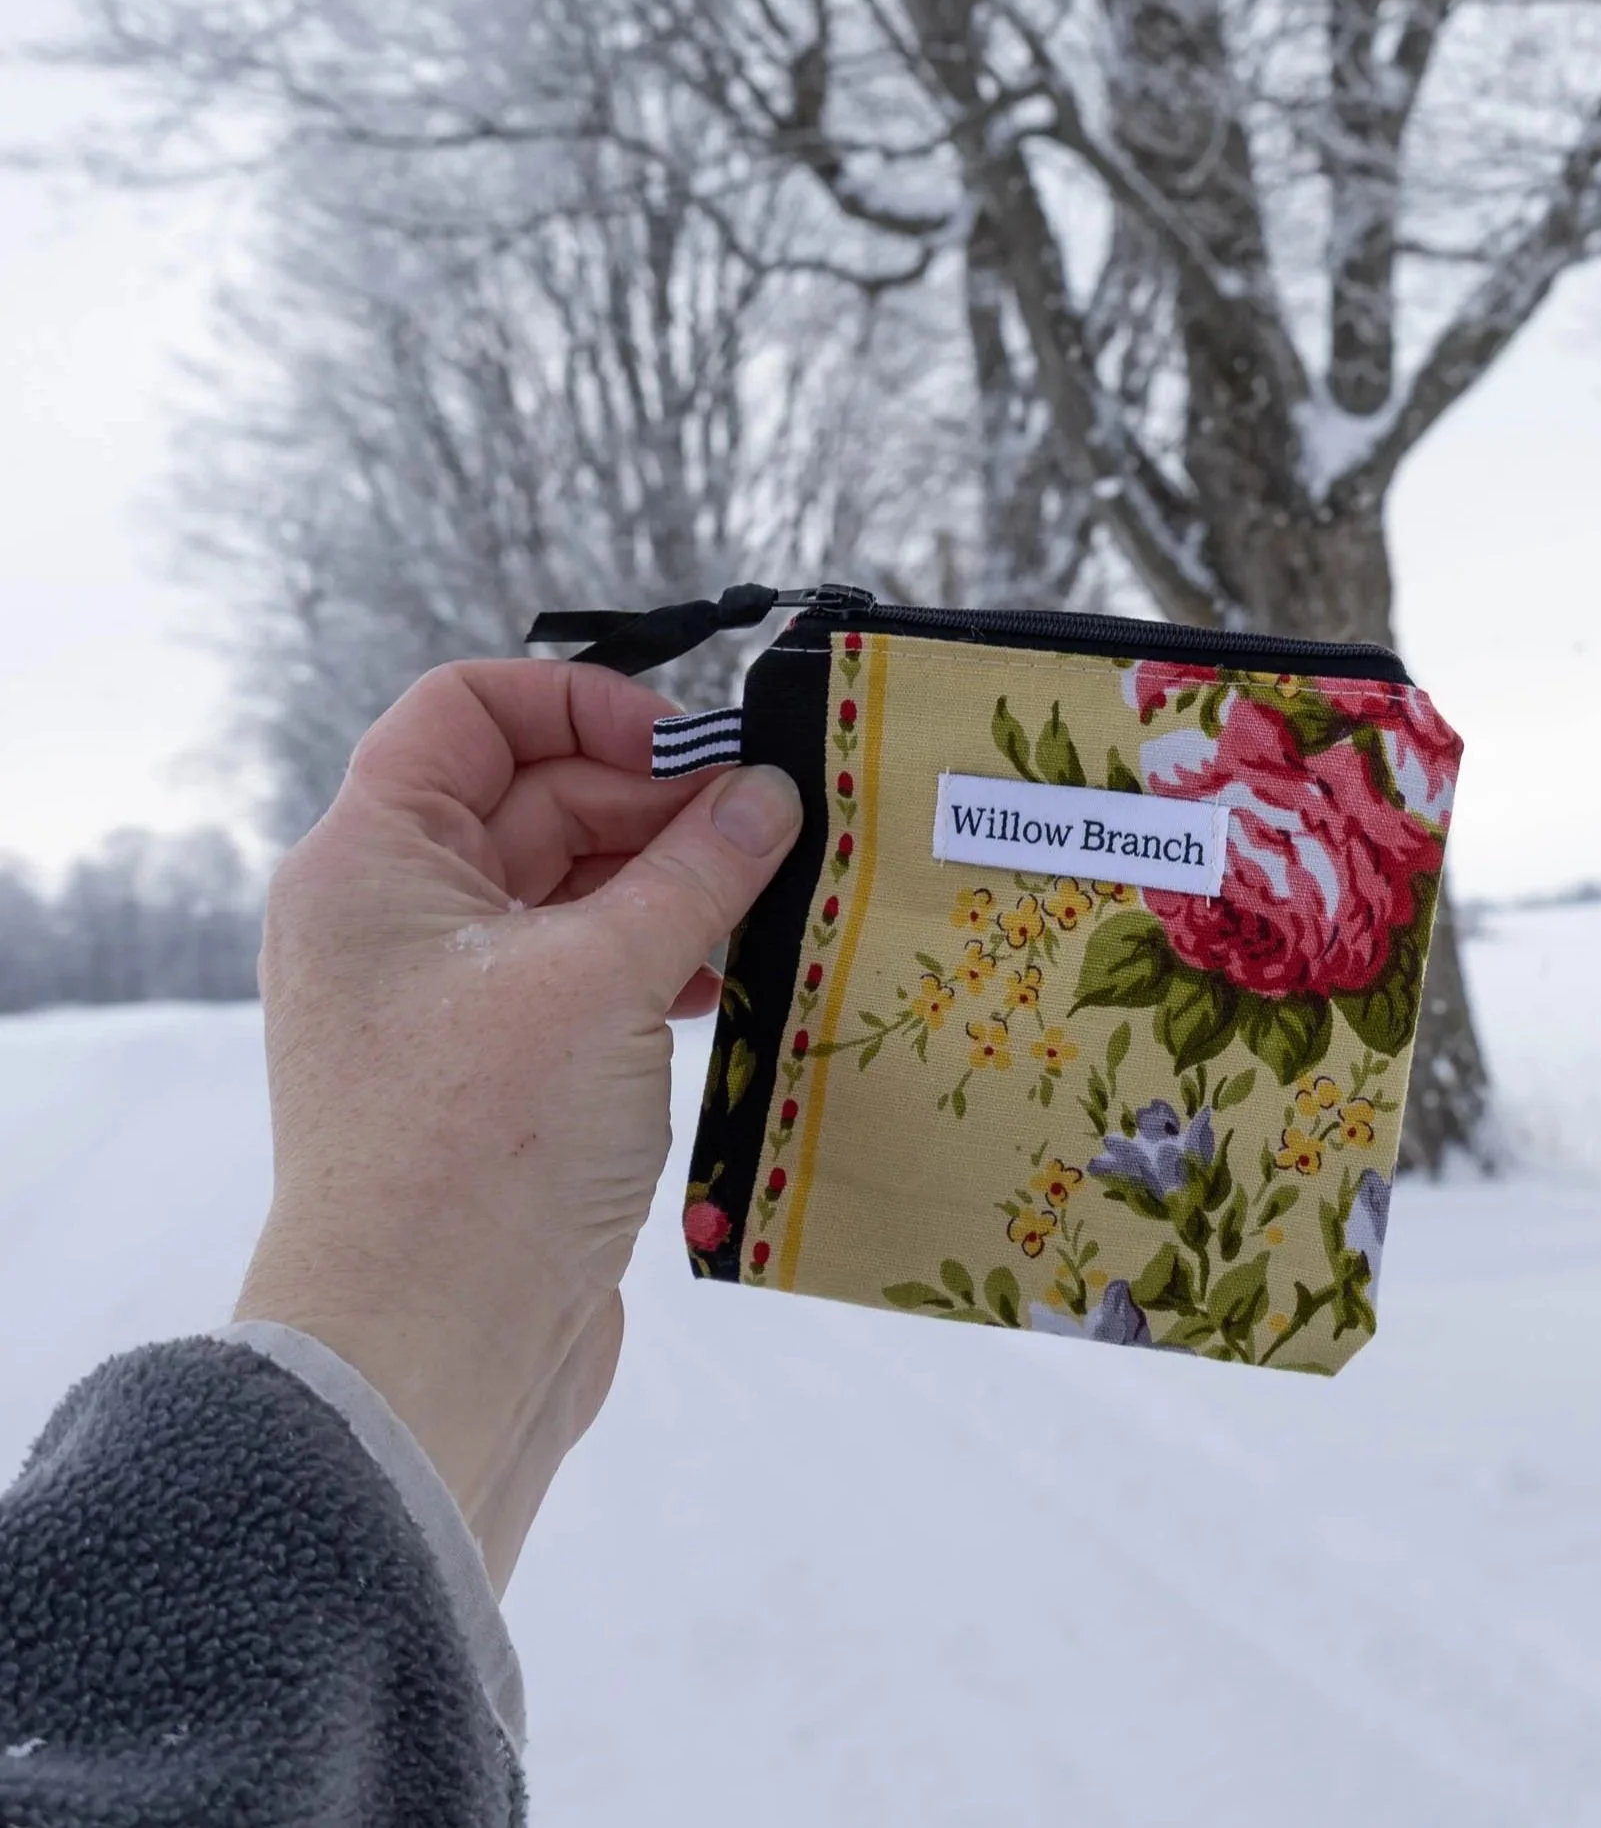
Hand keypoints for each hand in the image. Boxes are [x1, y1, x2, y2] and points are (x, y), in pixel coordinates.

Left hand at [235, 660, 800, 1592]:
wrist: (430, 1349)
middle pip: (535, 798)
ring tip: (761, 906)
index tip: (692, 751)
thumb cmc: (486, 1144)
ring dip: (667, 885)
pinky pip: (584, 973)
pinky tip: (723, 985)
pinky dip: (655, 961)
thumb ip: (694, 871)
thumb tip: (770, 792)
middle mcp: (398, 914)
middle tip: (767, 829)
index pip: (468, 710)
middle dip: (653, 803)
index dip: (583, 706)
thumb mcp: (601, 979)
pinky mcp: (501, 1069)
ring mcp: (449, 996)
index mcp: (374, 859)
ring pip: (570, 890)